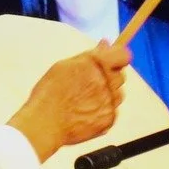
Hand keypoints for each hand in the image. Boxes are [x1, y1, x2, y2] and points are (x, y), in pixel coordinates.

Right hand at [9, 42, 131, 162]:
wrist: (44, 124)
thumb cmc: (50, 93)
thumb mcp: (65, 66)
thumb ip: (90, 55)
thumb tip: (106, 44)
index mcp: (95, 64)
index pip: (123, 55)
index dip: (118, 57)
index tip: (113, 61)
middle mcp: (106, 82)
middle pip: (120, 76)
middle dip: (109, 77)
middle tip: (90, 84)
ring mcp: (109, 102)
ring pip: (118, 94)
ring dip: (108, 94)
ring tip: (86, 100)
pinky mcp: (109, 119)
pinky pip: (112, 111)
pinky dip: (103, 111)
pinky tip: (86, 112)